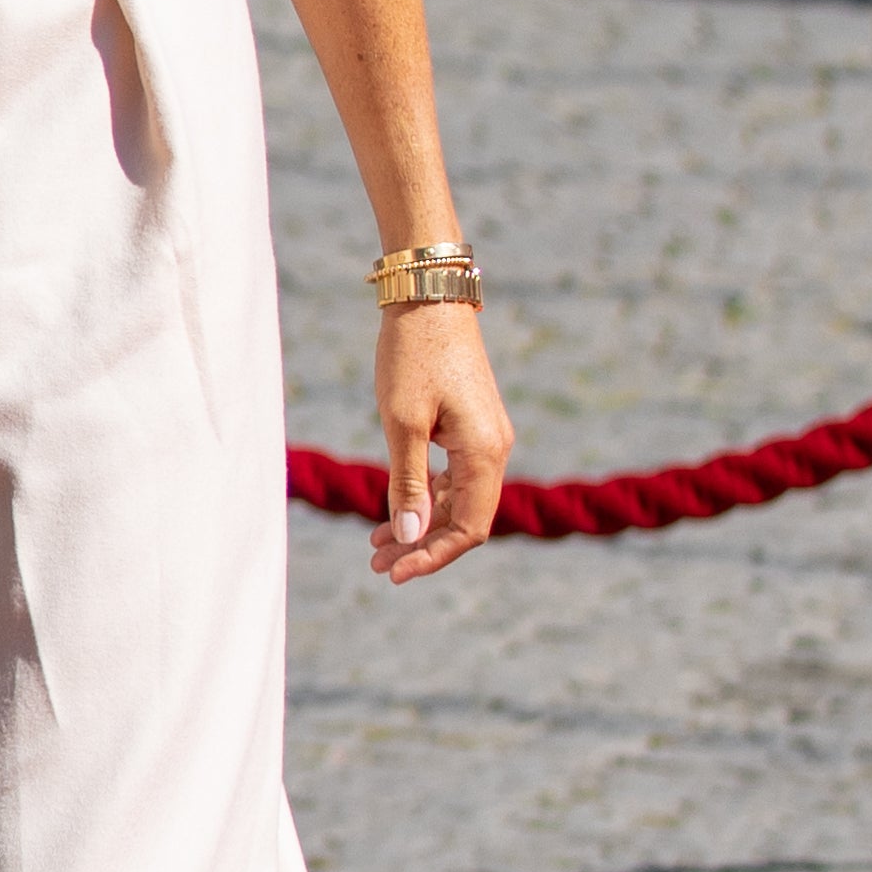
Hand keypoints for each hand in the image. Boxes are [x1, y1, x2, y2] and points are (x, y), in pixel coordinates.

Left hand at [370, 298, 505, 581]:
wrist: (428, 297)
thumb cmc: (412, 355)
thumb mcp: (402, 423)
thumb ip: (409, 483)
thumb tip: (412, 537)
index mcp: (485, 453)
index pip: (469, 528)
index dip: (434, 556)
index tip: (395, 573)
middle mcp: (494, 449)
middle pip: (465, 519)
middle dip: (422, 546)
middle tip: (376, 566)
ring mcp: (485, 437)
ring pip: (458, 499)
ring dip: (421, 524)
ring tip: (376, 545)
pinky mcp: (470, 426)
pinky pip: (455, 476)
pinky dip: (427, 496)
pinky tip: (396, 510)